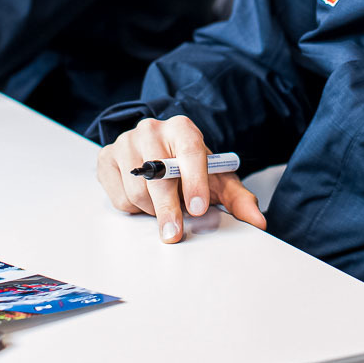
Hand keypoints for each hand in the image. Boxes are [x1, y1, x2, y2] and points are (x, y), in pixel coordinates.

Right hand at [94, 116, 267, 243]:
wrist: (160, 154)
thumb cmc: (191, 169)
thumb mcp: (218, 180)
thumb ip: (238, 199)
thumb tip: (258, 220)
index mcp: (183, 129)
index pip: (190, 152)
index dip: (195, 181)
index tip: (199, 208)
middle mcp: (152, 129)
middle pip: (158, 175)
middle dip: (169, 208)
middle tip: (174, 233)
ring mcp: (125, 142)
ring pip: (137, 189)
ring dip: (152, 209)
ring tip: (165, 205)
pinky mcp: (106, 158)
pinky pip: (118, 195)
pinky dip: (133, 207)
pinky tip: (144, 198)